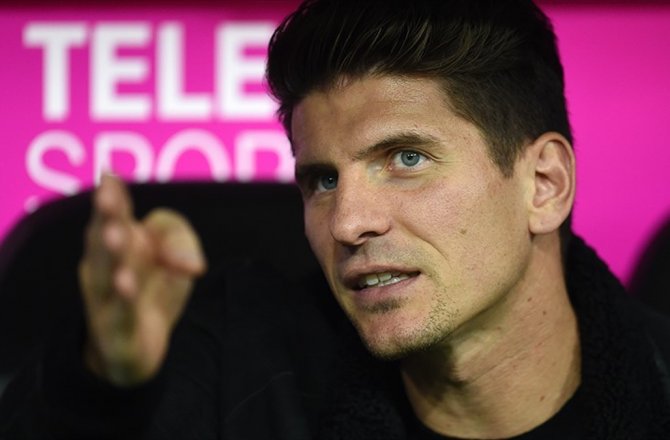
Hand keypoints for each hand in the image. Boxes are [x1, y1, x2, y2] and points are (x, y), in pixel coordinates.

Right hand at [79, 175, 206, 385]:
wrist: (138, 345)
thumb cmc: (152, 285)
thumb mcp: (174, 251)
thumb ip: (179, 239)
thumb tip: (192, 263)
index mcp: (114, 243)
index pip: (113, 216)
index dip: (111, 196)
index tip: (110, 175)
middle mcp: (104, 268)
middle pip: (104, 241)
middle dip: (106, 218)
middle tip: (107, 198)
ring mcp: (106, 300)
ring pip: (107, 276)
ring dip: (112, 255)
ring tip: (116, 236)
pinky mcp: (119, 332)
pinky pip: (121, 315)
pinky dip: (123, 301)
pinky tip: (126, 285)